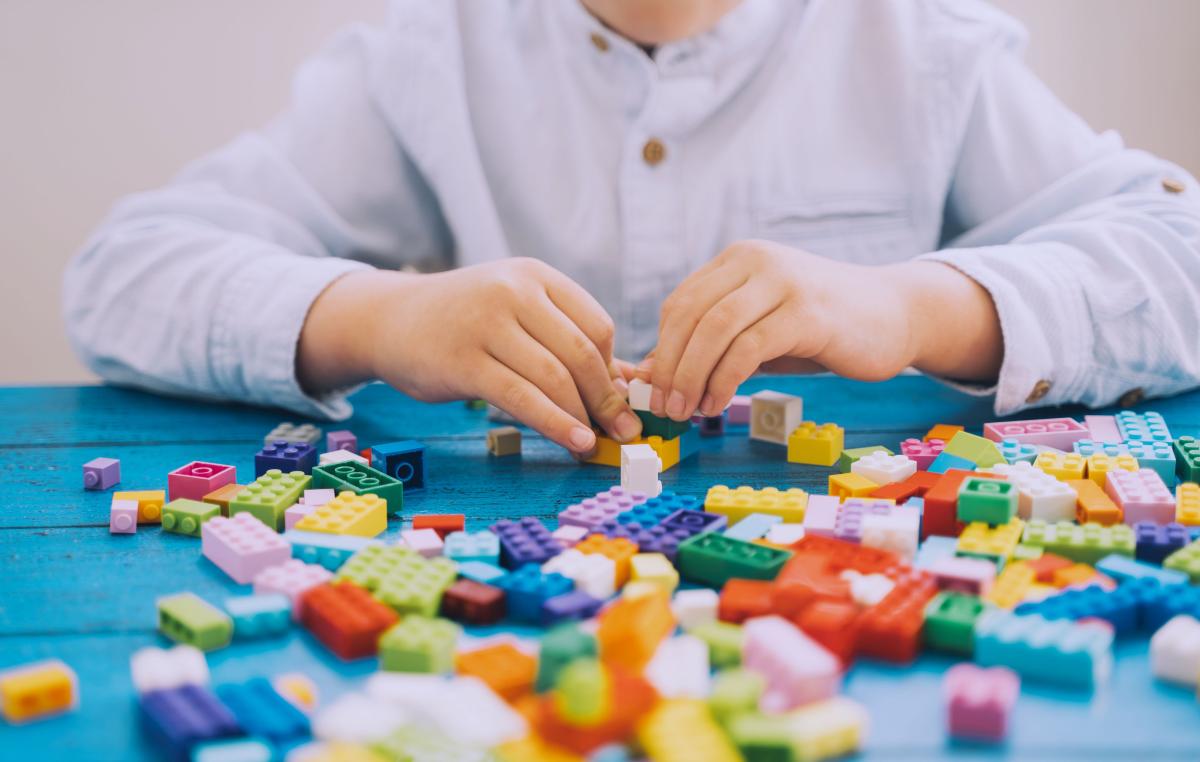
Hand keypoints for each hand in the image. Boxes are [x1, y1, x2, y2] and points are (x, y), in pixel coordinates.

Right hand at [298, 259, 641, 452]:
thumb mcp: (516, 313)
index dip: (612, 370)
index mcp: (535, 275)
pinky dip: (554, 424)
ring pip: (554, 378)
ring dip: (583, 418)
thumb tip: (629, 385)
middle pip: (581, 353)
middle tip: (621, 432)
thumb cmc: (464, 321)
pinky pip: (521, 398)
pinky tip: (572, 441)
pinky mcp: (463, 360)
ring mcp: (486, 323)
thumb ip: (566, 340)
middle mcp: (513, 291)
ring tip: (594, 443)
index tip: (618, 402)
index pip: (597, 325)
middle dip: (606, 400)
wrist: (389, 320)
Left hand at [641, 240, 1002, 420]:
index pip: (681, 304)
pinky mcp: (808, 312)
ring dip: (692, 376)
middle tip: (665, 407)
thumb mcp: (758, 331)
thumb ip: (712, 346)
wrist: (896, 315)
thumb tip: (651, 375)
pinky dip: (724, 379)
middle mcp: (756, 261)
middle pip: (691, 315)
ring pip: (715, 329)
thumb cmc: (820, 328)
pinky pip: (749, 347)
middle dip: (670, 367)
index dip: (661, 349)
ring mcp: (783, 282)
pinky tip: (718, 402)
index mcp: (738, 260)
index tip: (654, 391)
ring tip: (687, 411)